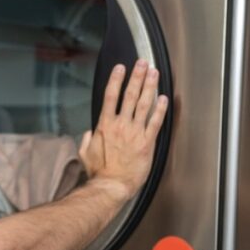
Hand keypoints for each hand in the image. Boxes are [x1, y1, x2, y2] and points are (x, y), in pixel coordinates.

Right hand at [79, 59, 167, 199]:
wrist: (111, 185)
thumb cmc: (98, 172)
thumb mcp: (85, 153)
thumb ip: (87, 139)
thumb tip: (89, 133)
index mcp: (105, 125)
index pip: (110, 96)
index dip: (116, 80)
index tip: (121, 68)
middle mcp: (121, 125)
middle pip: (130, 95)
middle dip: (137, 77)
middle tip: (142, 63)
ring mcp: (135, 133)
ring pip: (144, 104)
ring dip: (149, 86)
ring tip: (154, 74)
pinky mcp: (147, 143)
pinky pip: (155, 122)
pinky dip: (160, 109)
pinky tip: (163, 98)